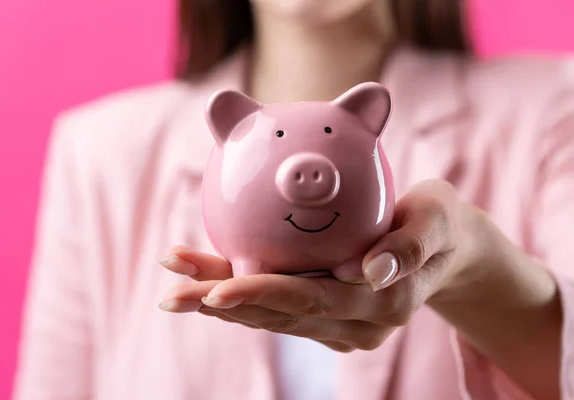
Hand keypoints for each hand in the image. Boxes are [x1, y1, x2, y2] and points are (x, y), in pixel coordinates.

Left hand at [158, 179, 474, 351]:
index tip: (214, 289)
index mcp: (380, 303)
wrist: (446, 248)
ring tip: (174, 280)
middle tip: (171, 291)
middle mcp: (355, 325)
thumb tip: (370, 269)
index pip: (309, 300)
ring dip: (220, 300)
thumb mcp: (438, 219)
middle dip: (221, 302)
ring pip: (270, 315)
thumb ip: (411, 244)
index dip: (259, 294)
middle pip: (277, 314)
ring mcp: (339, 326)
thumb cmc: (440, 223)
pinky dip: (240, 293)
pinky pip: (277, 308)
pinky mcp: (326, 317)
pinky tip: (206, 278)